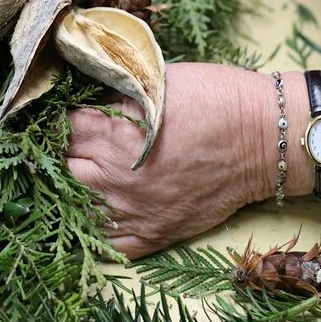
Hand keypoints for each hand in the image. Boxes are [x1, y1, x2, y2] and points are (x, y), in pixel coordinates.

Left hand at [67, 63, 277, 258]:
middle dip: (61, 151)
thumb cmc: (215, 99)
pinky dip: (97, 226)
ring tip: (80, 170)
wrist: (264, 139)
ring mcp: (135, 210)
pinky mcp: (155, 233)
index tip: (57, 109)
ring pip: (79, 207)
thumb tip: (84, 86)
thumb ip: (116, 87)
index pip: (61, 127)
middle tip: (67, 139)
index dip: (56, 116)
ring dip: (74, 187)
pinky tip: (97, 207)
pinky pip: (109, 242)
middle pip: (62, 167)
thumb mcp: (157, 79)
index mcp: (114, 133)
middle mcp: (116, 177)